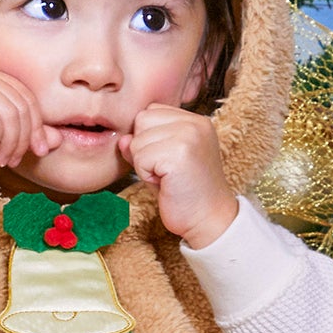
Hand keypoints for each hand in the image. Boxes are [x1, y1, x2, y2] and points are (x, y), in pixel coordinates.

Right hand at [0, 66, 56, 171]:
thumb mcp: (1, 137)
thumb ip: (27, 134)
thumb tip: (58, 138)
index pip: (27, 97)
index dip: (38, 126)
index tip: (38, 150)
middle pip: (21, 106)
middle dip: (23, 138)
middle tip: (13, 159)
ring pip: (9, 115)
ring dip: (9, 143)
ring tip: (0, 158)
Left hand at [119, 104, 236, 249]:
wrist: (209, 220)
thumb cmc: (186, 194)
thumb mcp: (162, 163)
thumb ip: (142, 146)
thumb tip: (123, 138)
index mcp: (196, 121)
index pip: (151, 111)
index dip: (149, 138)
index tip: (167, 160)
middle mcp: (195, 123)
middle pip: (142, 120)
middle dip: (144, 148)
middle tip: (166, 171)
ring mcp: (189, 135)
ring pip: (138, 140)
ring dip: (144, 164)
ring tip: (167, 177)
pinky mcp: (179, 152)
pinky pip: (140, 157)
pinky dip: (146, 175)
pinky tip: (165, 184)